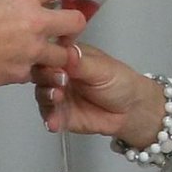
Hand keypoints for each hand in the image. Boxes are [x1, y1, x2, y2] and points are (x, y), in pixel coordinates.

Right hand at [32, 43, 159, 138]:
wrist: (130, 110)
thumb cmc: (120, 83)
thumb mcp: (102, 69)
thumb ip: (82, 63)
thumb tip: (68, 52)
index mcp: (69, 57)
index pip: (50, 53)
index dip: (48, 57)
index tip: (54, 63)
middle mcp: (60, 74)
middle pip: (41, 73)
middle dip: (46, 78)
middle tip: (59, 82)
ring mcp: (59, 94)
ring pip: (42, 94)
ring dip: (46, 96)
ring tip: (57, 98)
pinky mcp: (60, 114)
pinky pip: (49, 116)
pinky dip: (49, 118)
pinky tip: (54, 120)